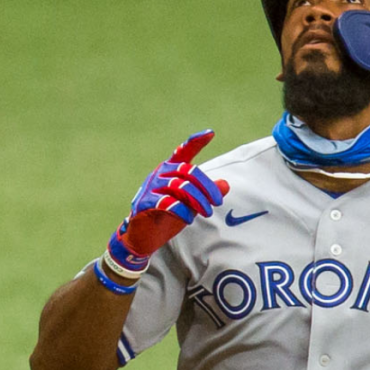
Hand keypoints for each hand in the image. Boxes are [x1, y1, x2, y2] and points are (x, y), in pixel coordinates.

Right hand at [107, 130, 229, 274]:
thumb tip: (226, 184)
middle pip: (189, 172)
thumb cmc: (168, 216)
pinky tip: (189, 218)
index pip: (183, 151)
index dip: (196, 141)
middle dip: (207, 187)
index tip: (210, 133)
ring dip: (198, 200)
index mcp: (170, 170)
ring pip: (180, 186)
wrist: (143, 236)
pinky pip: (166, 202)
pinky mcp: (145, 202)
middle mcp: (160, 173)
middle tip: (217, 202)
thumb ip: (206, 193)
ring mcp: (151, 187)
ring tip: (207, 212)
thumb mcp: (191, 203)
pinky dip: (181, 210)